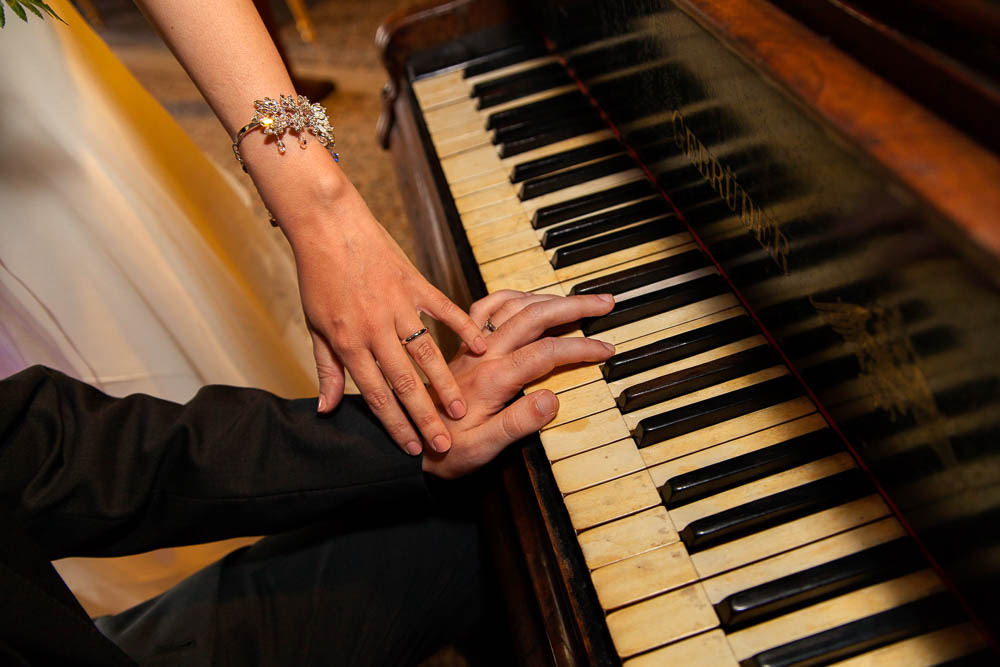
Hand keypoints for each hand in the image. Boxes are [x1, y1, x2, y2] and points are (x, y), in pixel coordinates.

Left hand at [281, 181, 486, 456]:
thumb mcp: (316, 326)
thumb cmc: (319, 276)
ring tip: (462, 409)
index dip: (394, 424)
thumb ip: (326, 368)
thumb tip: (326, 409)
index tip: (410, 448)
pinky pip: (444, 310)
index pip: (375, 394)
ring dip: (445, 383)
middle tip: (443, 444)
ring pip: (426, 353)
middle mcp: (374, 328)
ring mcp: (398, 305)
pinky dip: (464, 327)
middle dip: (424, 417)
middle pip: (404, 382)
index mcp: (348, 342)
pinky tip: (481, 348)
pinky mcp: (415, 284)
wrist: (327, 225)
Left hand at [422, 293, 614, 478]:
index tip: (606, 349)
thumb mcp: (482, 449)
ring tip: (576, 299)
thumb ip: (517, 424)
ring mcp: (472, 347)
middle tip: (605, 303)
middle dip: (574, 306)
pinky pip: (487, 309)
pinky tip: (527, 299)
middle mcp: (483, 355)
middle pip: (534, 316)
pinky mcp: (464, 346)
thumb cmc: (446, 451)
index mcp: (493, 379)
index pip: (547, 352)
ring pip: (514, 306)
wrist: (408, 442)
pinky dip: (511, 297)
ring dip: (548, 297)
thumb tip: (552, 398)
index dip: (581, 347)